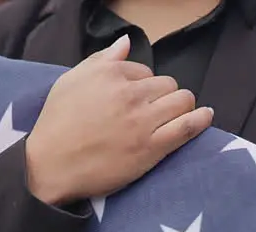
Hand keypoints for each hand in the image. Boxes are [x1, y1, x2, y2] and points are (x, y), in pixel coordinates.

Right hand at [25, 35, 213, 205]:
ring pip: (182, 100)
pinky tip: (206, 115)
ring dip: (182, 105)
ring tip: (176, 114)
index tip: (134, 100)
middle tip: (154, 110)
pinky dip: (201, 119)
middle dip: (164, 94)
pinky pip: (187, 127)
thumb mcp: (70, 81)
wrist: (49, 166)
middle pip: (167, 84)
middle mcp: (129, 93)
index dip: (142, 85)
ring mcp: (142, 121)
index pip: (144, 70)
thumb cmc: (56, 124)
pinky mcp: (151, 148)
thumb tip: (126, 42)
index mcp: (110, 74)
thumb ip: (101, 59)